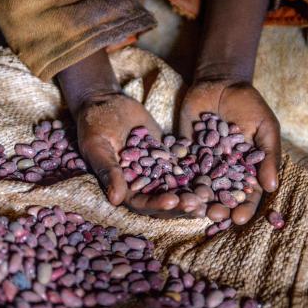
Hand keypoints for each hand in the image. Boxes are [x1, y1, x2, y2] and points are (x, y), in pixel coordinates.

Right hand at [77, 93, 205, 218]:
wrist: (108, 103)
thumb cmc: (95, 125)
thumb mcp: (98, 147)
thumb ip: (108, 171)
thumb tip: (116, 200)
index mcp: (123, 188)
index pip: (142, 202)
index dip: (158, 204)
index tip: (174, 200)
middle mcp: (141, 184)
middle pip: (164, 200)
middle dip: (181, 204)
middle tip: (199, 203)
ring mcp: (157, 172)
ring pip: (177, 187)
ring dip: (193, 193)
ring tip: (209, 194)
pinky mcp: (168, 157)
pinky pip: (184, 168)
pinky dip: (197, 172)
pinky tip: (213, 174)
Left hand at [179, 80, 280, 224]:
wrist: (220, 84)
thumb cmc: (249, 105)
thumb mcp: (265, 128)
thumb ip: (268, 156)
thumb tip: (272, 186)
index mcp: (245, 169)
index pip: (246, 193)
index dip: (244, 207)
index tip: (239, 218)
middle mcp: (224, 170)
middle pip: (222, 194)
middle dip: (219, 207)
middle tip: (214, 215)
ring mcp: (203, 163)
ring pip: (201, 186)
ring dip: (198, 199)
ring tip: (195, 208)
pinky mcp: (185, 152)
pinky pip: (181, 169)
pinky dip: (179, 180)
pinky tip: (177, 190)